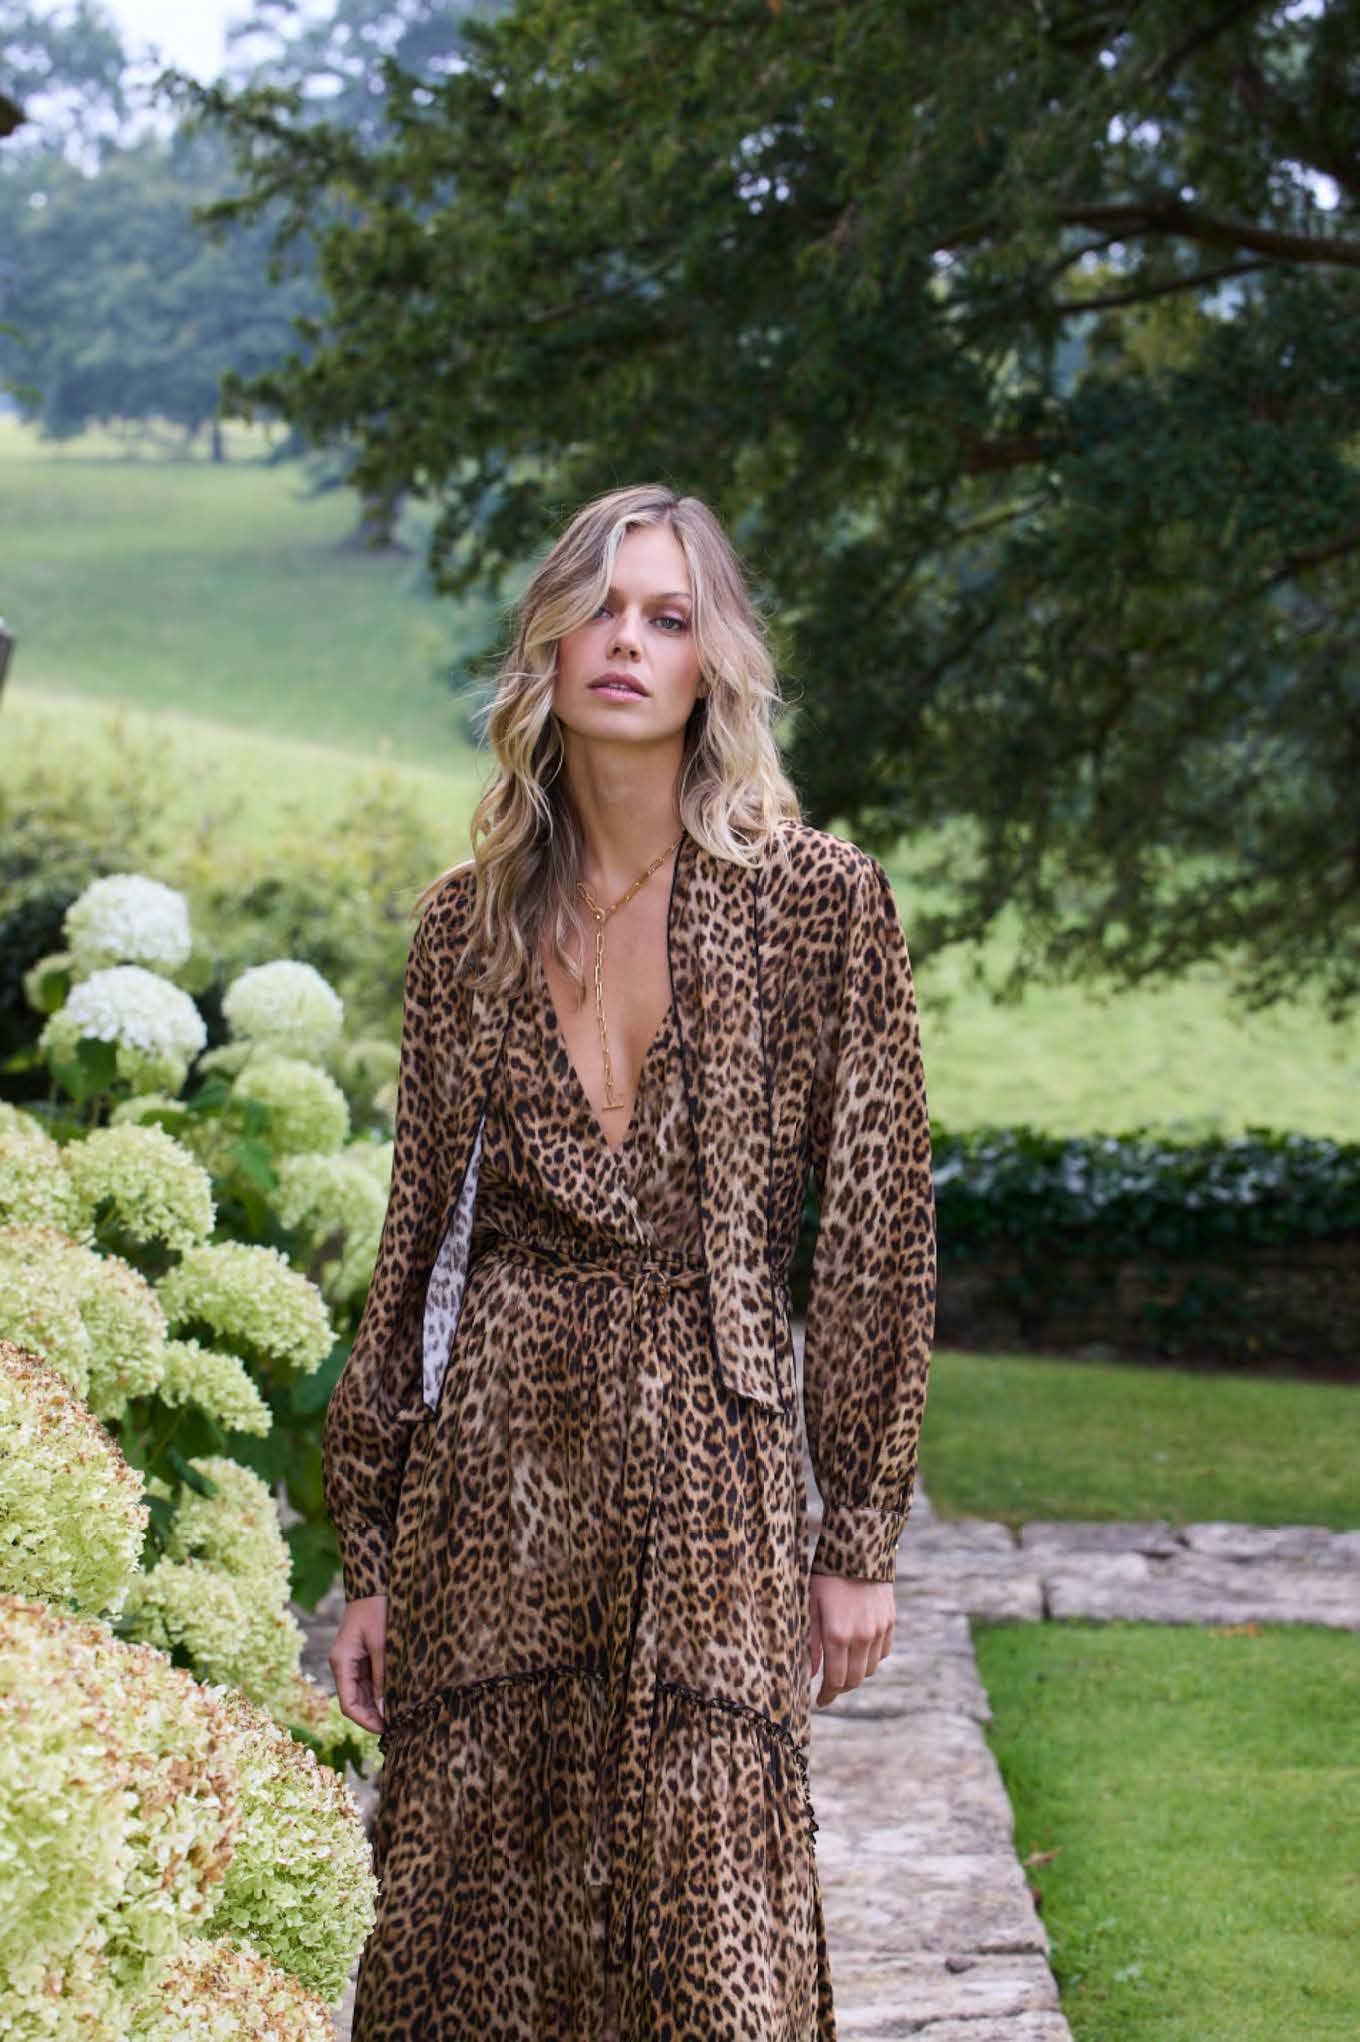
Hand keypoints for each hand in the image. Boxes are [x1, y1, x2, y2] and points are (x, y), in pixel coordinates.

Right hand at [330, 1593, 387, 1734]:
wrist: (374, 1584)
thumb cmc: (376, 1610)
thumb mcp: (382, 1644)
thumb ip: (382, 1676)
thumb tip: (385, 1708)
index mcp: (341, 1662)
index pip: (348, 1704)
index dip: (365, 1721)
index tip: (386, 1730)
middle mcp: (343, 1664)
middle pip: (354, 1701)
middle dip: (372, 1717)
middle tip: (396, 1728)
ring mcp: (352, 1661)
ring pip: (362, 1694)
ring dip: (376, 1707)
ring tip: (398, 1717)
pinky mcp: (363, 1656)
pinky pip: (369, 1682)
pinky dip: (380, 1693)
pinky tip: (395, 1699)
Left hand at [808, 1572, 894, 1708]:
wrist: (858, 1549)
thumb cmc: (826, 1576)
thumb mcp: (810, 1606)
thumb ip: (810, 1642)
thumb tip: (809, 1674)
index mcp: (836, 1635)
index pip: (835, 1680)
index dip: (827, 1695)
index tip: (820, 1701)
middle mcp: (861, 1637)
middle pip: (854, 1680)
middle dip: (841, 1688)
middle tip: (830, 1688)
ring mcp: (878, 1631)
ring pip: (869, 1668)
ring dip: (856, 1673)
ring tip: (843, 1667)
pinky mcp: (890, 1622)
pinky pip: (883, 1652)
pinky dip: (871, 1657)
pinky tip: (860, 1650)